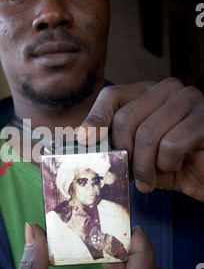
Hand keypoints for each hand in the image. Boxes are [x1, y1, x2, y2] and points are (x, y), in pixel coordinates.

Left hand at [77, 78, 203, 201]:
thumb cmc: (171, 164)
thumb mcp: (137, 153)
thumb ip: (114, 143)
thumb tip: (81, 141)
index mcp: (147, 92)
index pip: (111, 96)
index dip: (95, 118)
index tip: (83, 140)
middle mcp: (167, 89)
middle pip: (125, 119)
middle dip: (124, 155)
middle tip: (130, 175)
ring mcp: (188, 99)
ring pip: (146, 134)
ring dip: (145, 167)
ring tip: (149, 179)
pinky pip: (171, 144)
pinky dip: (168, 165)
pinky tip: (176, 167)